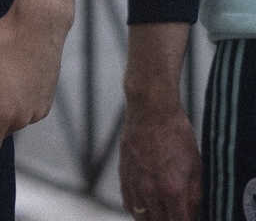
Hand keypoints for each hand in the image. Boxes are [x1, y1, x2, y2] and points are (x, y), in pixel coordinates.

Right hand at [119, 98, 201, 219]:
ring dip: (151, 220)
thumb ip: (195, 194)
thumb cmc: (176, 134)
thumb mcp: (196, 165)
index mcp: (172, 190)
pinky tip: (144, 208)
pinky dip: (136, 209)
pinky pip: (128, 202)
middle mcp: (150, 190)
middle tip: (176, 217)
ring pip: (140, 216)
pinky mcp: (124, 174)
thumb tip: (194, 212)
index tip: (188, 220)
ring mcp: (134, 183)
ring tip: (160, 216)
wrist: (150, 110)